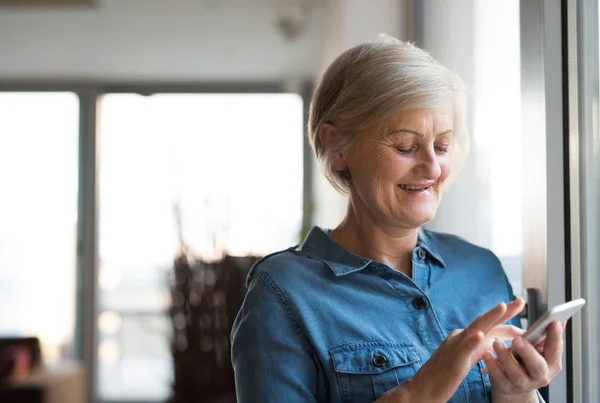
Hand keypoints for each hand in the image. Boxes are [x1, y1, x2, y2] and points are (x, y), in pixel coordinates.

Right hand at [376, 298, 524, 402]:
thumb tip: (490, 342)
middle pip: (484, 321)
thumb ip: (476, 349)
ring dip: (490, 317)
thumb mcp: (464, 359)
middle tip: (520, 301)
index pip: (487, 325)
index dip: (504, 319)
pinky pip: (463, 349)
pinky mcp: (453, 361)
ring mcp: (455, 347)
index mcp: (462, 338)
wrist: (423, 389)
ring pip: (475, 329)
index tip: (519, 312)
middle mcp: (459, 338)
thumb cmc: (442, 377)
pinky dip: (472, 341)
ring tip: (503, 307)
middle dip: (503, 311)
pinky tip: (481, 336)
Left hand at [483, 320, 563, 401]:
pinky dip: (492, 366)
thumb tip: (560, 320)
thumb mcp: (537, 349)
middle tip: (517, 339)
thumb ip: (545, 336)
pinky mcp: (506, 387)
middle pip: (538, 367)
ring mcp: (523, 384)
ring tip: (496, 343)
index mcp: (551, 364)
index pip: (556, 351)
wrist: (513, 384)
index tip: (553, 322)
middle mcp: (540, 377)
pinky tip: (486, 354)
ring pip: (517, 374)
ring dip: (506, 357)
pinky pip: (499, 378)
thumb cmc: (526, 361)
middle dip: (528, 352)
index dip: (556, 337)